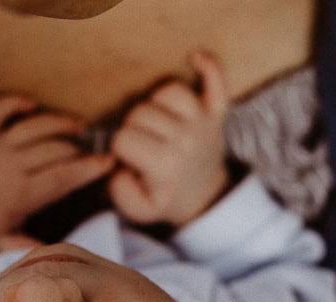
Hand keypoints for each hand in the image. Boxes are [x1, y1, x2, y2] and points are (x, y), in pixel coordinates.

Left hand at [0, 96, 113, 257]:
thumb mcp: (0, 248)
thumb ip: (28, 248)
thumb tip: (59, 253)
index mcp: (19, 193)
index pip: (63, 175)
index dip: (89, 168)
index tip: (109, 164)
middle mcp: (8, 164)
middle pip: (54, 148)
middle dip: (79, 149)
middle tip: (96, 153)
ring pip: (33, 124)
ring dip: (58, 122)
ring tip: (78, 126)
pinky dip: (14, 102)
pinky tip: (32, 103)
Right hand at [109, 51, 229, 225]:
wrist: (204, 197)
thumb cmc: (167, 199)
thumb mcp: (139, 211)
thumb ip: (120, 192)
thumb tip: (119, 166)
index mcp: (165, 165)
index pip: (124, 138)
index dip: (119, 147)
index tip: (128, 160)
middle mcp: (185, 139)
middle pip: (141, 112)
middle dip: (132, 126)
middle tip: (141, 144)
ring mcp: (202, 123)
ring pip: (167, 91)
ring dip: (154, 103)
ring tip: (155, 122)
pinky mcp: (215, 112)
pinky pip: (216, 81)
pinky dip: (209, 66)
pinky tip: (194, 57)